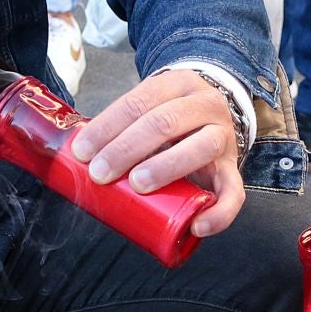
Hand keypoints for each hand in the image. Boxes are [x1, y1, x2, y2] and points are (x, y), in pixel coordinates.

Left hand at [70, 69, 244, 237]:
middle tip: (100, 172)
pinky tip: (197, 226)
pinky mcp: (233, 169)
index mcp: (178, 84)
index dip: (108, 126)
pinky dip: (219, 213)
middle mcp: (205, 105)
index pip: (139, 100)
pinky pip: (234, 193)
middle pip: (165, 121)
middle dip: (126, 148)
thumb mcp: (150, 108)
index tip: (83, 151)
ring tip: (136, 185)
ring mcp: (223, 136)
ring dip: (164, 167)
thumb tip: (76, 156)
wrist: (214, 119)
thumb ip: (122, 125)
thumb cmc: (170, 121)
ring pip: (200, 148)